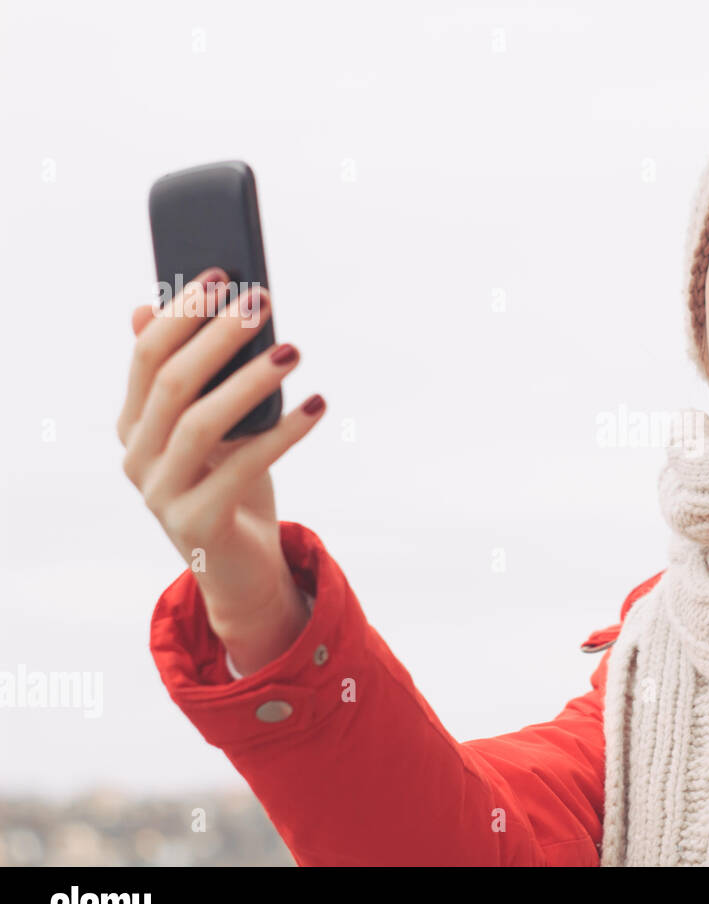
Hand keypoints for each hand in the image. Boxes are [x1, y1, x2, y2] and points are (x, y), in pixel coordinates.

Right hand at [118, 267, 324, 638]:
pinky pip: (244, 468)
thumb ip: (188, 376)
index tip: (222, 274)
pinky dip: (283, 434)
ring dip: (249, 380)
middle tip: (261, 300)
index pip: (147, 356)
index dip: (182, 312)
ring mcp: (162, 493)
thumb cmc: (229, 483)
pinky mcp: (198, 523)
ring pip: (201, 423)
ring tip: (293, 349)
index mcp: (135, 425)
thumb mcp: (211, 428)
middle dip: (217, 335)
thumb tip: (152, 303)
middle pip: (172, 382)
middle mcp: (138, 457)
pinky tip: (316, 406)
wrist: (241, 567)